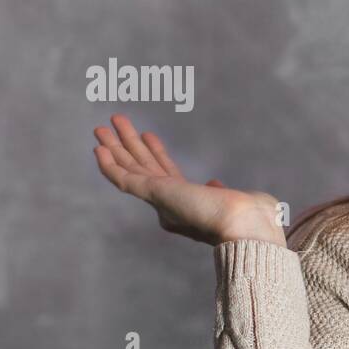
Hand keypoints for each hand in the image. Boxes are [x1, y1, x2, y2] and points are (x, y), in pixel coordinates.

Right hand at [92, 114, 286, 247]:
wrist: (245, 225)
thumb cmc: (251, 216)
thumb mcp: (238, 198)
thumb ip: (220, 191)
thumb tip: (214, 183)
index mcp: (189, 203)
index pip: (166, 172)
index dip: (156, 153)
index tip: (149, 135)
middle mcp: (171, 203)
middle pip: (143, 166)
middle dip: (128, 144)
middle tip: (116, 122)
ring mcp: (161, 199)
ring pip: (131, 168)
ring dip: (115, 147)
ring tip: (101, 126)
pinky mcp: (155, 195)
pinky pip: (125, 180)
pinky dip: (109, 166)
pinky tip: (98, 149)